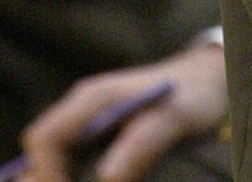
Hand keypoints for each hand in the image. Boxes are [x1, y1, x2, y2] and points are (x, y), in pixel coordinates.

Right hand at [21, 36, 227, 178]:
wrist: (208, 79)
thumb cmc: (192, 95)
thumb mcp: (174, 119)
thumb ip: (142, 144)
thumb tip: (106, 178)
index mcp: (93, 99)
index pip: (44, 139)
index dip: (44, 175)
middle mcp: (84, 109)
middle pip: (43, 153)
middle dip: (48, 181)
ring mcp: (89, 121)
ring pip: (56, 159)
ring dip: (61, 180)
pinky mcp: (100, 136)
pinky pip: (73, 161)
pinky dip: (74, 179)